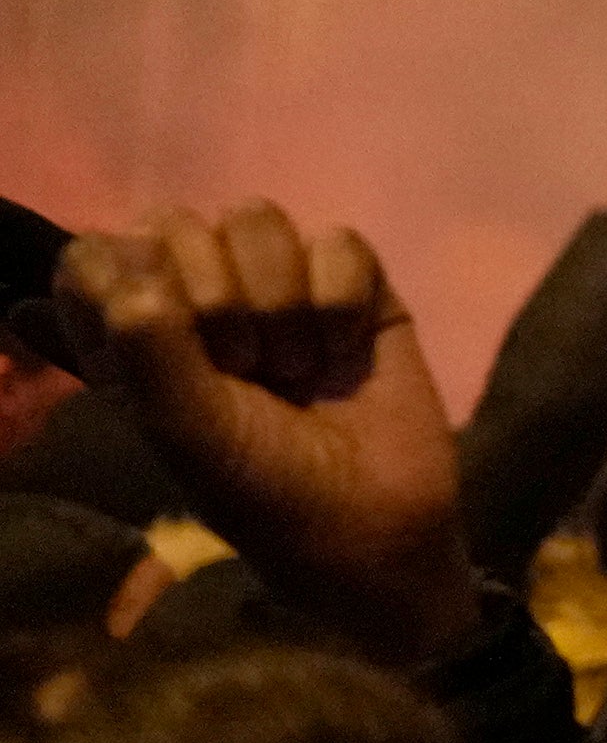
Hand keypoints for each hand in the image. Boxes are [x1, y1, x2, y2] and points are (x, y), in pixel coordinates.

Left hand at [57, 206, 477, 661]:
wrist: (376, 524)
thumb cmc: (262, 488)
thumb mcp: (186, 428)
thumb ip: (149, 343)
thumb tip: (140, 248)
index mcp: (132, 332)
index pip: (94, 254)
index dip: (127, 283)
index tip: (161, 345)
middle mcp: (197, 296)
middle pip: (177, 222)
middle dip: (217, 300)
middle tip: (244, 372)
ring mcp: (277, 284)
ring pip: (258, 217)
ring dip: (281, 301)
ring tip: (296, 366)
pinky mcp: (353, 284)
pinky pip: (339, 241)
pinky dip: (341, 300)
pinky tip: (345, 349)